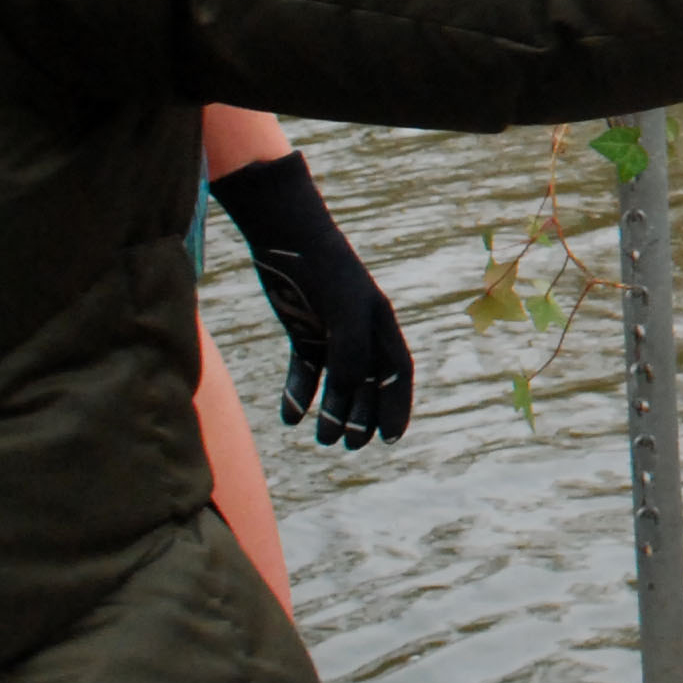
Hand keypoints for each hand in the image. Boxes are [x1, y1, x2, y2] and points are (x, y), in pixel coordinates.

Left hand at [208, 149, 414, 447]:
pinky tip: (289, 417)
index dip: (397, 406)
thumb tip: (346, 398)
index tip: (390, 439)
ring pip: (337, 380)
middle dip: (362, 416)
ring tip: (321, 439)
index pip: (397, 373)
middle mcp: (360, 329)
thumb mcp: (343, 314)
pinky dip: (299, 393)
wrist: (285, 236)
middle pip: (368, 383)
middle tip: (348, 445)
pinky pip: (305, 368)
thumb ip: (350, 357)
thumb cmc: (322, 270)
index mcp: (381, 323)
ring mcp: (330, 329)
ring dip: (331, 411)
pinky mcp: (302, 328)